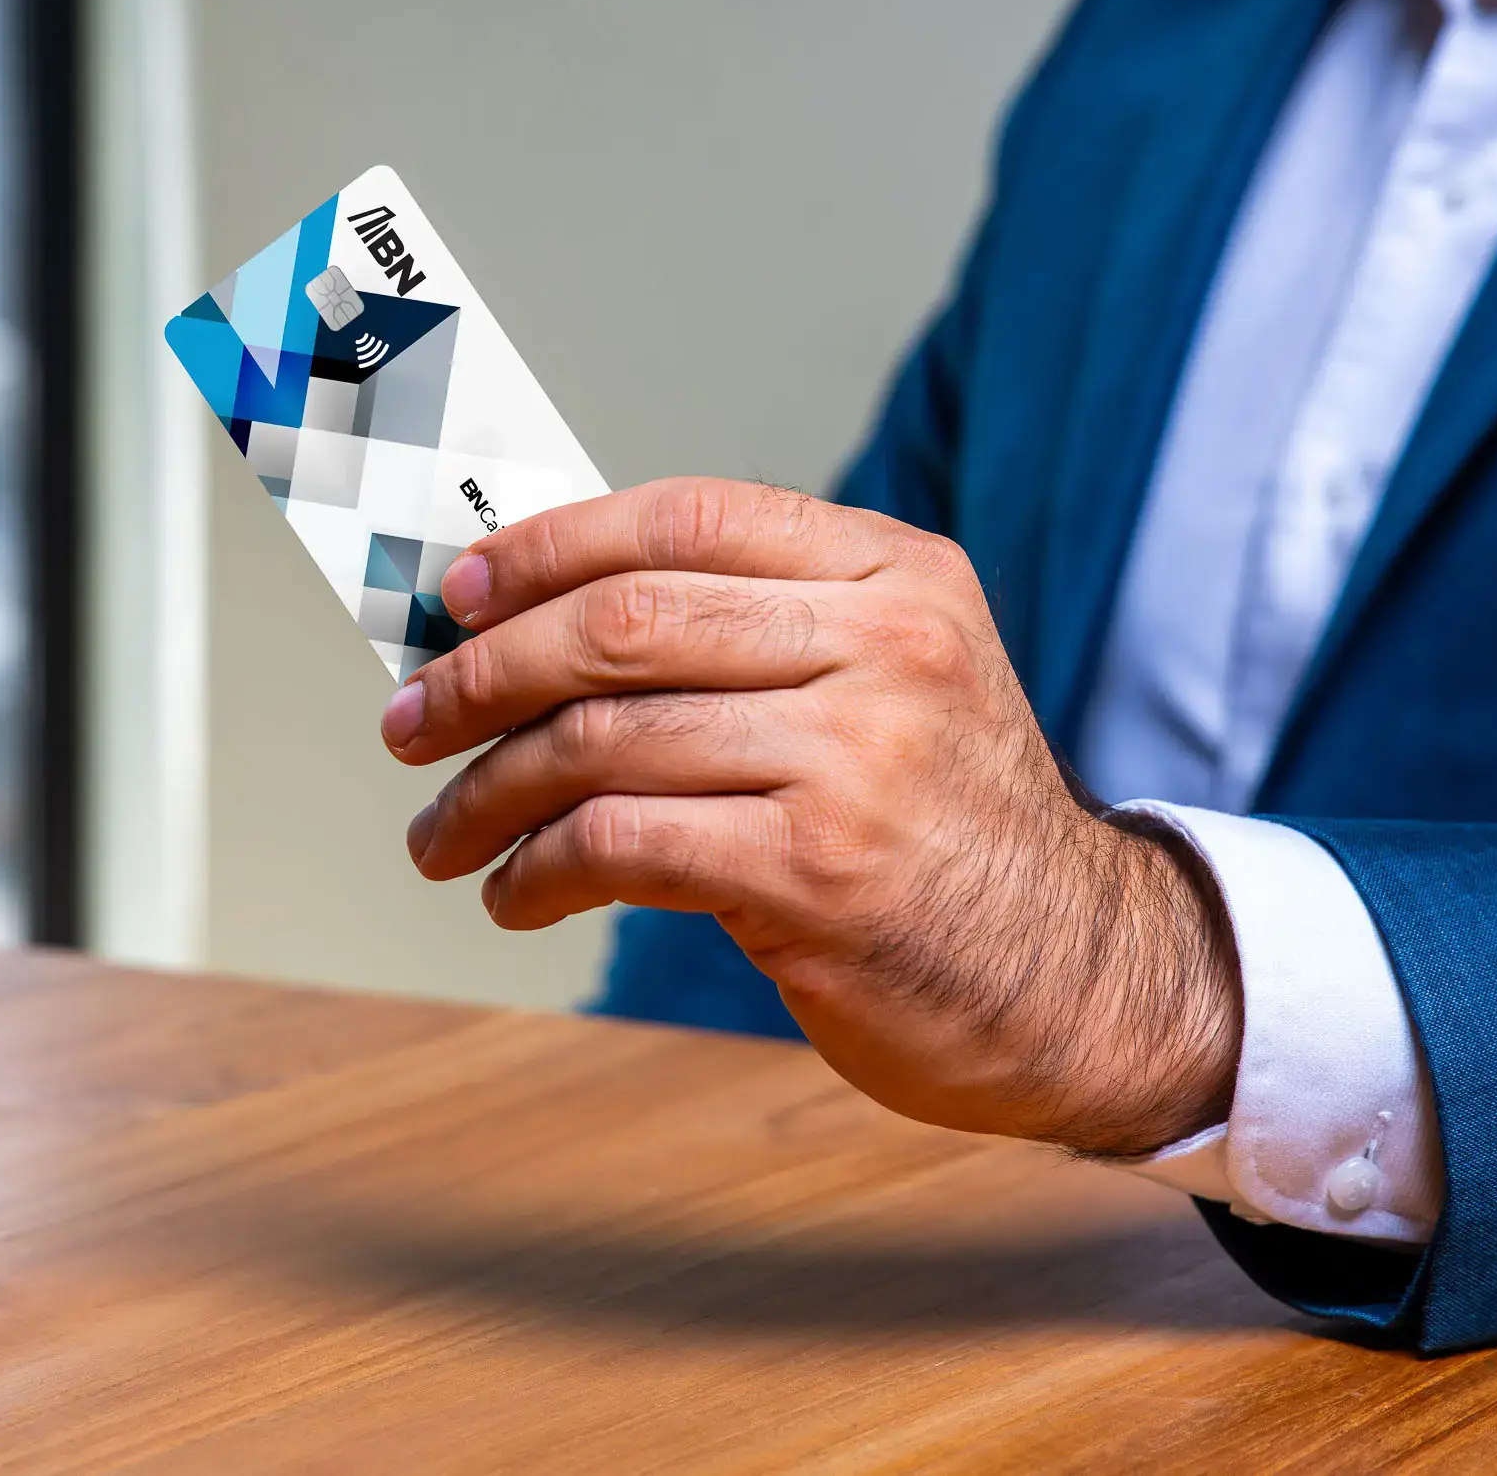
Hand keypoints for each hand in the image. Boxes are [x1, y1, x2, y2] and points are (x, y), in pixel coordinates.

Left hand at [382, 478, 1241, 1157]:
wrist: (1085, 979)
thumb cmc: (952, 835)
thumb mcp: (895, 686)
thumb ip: (756, 638)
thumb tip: (542, 626)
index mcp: (896, 575)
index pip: (685, 516)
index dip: (549, 548)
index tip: (458, 596)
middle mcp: (886, 646)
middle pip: (624, 621)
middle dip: (484, 673)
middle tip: (411, 724)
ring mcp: (858, 757)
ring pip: (603, 738)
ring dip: (488, 790)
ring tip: (443, 833)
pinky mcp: (820, 871)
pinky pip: (620, 843)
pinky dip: (536, 869)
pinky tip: (516, 892)